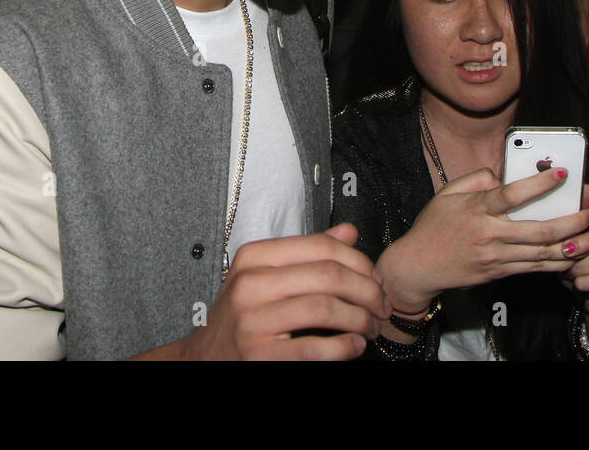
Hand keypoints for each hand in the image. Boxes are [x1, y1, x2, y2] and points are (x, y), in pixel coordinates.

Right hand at [180, 224, 390, 359]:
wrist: (206, 357)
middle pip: (328, 276)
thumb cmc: (243, 314)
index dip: (359, 261)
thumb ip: (308, 253)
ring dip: (360, 319)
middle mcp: (250, 284)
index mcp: (254, 257)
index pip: (320, 246)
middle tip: (382, 306)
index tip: (376, 278)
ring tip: (371, 328)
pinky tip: (354, 347)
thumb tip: (349, 231)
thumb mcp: (266, 275)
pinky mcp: (258, 355)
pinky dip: (343, 348)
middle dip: (367, 291)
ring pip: (324, 308)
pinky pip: (312, 348)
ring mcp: (251, 320)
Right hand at [375, 168, 588, 313]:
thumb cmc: (433, 225)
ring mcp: (497, 258)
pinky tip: (574, 254)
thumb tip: (504, 175)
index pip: (512, 195)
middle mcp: (490, 235)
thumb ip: (477, 179)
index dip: (539, 185)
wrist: (418, 266)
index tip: (562, 174)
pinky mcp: (500, 274)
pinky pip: (534, 268)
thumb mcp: (448, 193)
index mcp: (477, 210)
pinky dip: (556, 262)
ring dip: (572, 245)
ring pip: (542, 254)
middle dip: (571, 222)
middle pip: (538, 231)